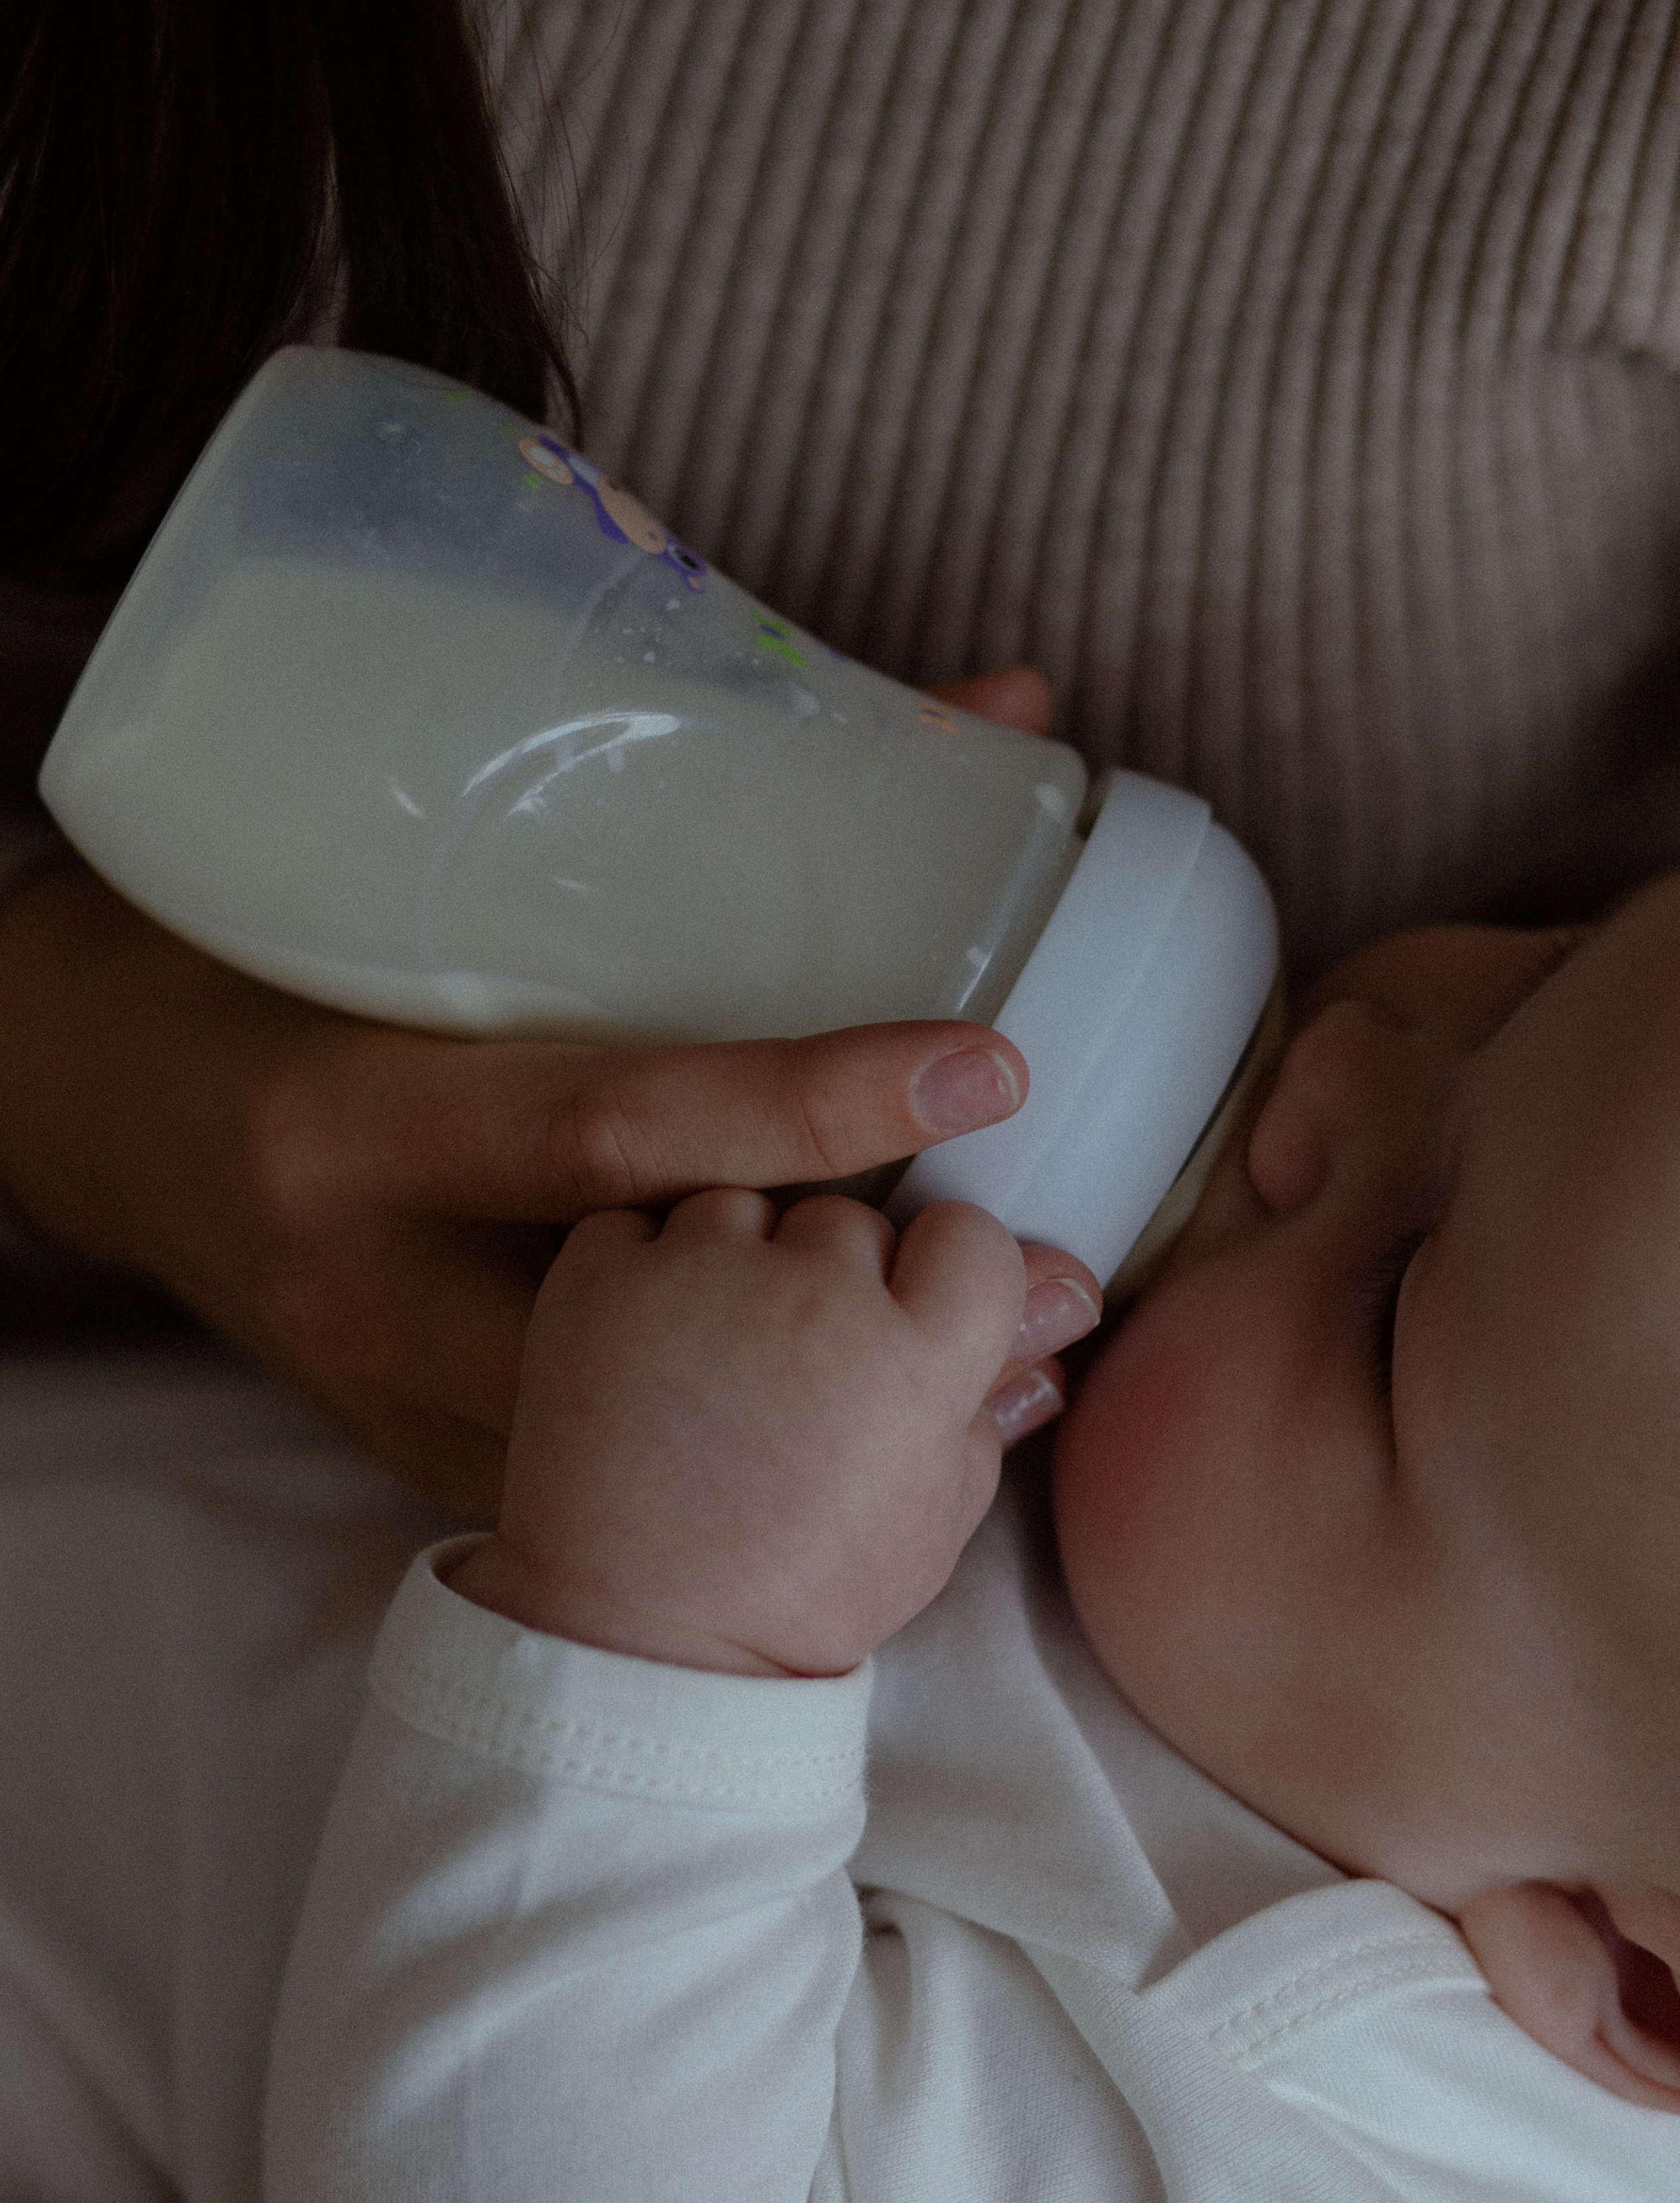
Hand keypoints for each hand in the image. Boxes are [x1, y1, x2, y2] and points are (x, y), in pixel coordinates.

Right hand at [0, 867, 1029, 1514]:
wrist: (92, 1108)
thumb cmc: (251, 967)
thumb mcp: (401, 889)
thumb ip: (664, 822)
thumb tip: (970, 713)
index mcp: (360, 1122)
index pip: (608, 1124)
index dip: (806, 1102)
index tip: (987, 1068)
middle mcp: (375, 1286)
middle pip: (651, 1328)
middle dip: (864, 1325)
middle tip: (1060, 1282)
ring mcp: (390, 1399)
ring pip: (645, 1449)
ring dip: (839, 1427)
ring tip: (1024, 1387)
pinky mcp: (421, 1453)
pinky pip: (614, 1489)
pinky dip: (751, 1467)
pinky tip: (878, 1446)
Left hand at [451, 1191, 1096, 1674]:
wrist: (638, 1637)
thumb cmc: (797, 1590)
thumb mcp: (933, 1517)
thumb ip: (998, 1394)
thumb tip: (1066, 1297)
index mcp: (911, 1360)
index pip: (968, 1237)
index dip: (942, 1277)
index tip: (907, 1322)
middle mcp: (811, 1298)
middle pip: (851, 1221)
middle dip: (833, 1279)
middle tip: (797, 1370)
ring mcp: (699, 1278)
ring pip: (745, 1207)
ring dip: (736, 1263)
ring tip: (716, 1362)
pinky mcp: (600, 1278)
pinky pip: (638, 1223)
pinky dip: (642, 1271)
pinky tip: (648, 1350)